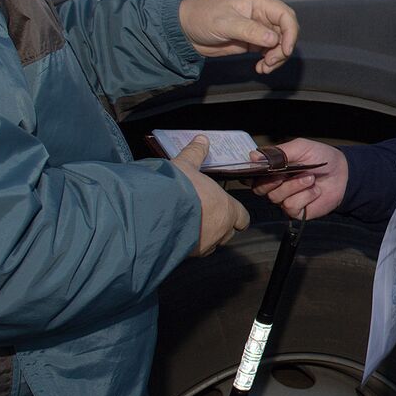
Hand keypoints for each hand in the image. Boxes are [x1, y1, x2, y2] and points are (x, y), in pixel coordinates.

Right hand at [169, 136, 250, 255]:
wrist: (153, 213)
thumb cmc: (176, 189)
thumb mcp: (186, 165)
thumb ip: (196, 153)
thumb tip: (201, 140)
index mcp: (227, 209)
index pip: (243, 218)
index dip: (236, 214)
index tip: (229, 209)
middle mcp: (220, 231)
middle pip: (228, 233)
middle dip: (219, 225)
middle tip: (205, 214)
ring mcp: (204, 246)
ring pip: (211, 244)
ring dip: (204, 236)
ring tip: (188, 223)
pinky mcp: (187, 255)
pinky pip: (192, 251)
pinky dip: (188, 244)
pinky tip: (176, 232)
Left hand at [179, 0, 298, 73]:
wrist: (185, 30)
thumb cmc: (202, 17)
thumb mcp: (225, 23)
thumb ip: (250, 30)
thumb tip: (273, 40)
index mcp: (258, 3)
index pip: (285, 15)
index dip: (291, 32)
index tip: (285, 50)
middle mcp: (262, 15)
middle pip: (286, 31)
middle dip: (284, 48)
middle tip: (271, 61)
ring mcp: (258, 29)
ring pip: (279, 44)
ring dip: (277, 58)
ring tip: (264, 68)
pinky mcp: (252, 42)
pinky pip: (269, 52)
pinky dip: (269, 62)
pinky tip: (260, 68)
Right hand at [254, 138, 347, 219]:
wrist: (342, 173)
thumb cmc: (320, 158)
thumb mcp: (300, 148)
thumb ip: (278, 152)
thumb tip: (253, 156)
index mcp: (272, 169)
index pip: (251, 175)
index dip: (252, 174)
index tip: (261, 168)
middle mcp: (274, 185)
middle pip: (259, 188)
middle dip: (273, 180)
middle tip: (286, 172)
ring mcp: (284, 199)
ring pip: (276, 197)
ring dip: (295, 186)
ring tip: (310, 178)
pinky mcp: (296, 210)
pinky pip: (291, 206)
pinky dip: (305, 196)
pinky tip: (314, 190)